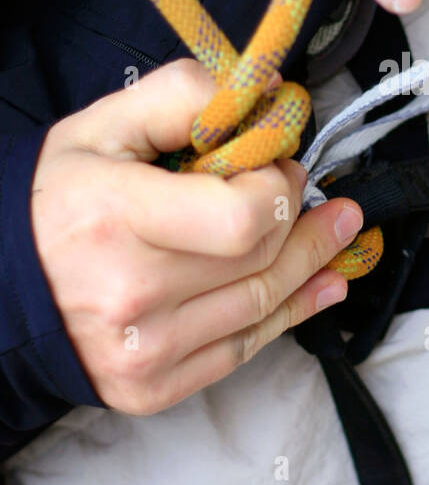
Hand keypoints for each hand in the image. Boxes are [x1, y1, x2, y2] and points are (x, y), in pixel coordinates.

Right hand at [31, 61, 362, 415]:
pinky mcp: (151, 387)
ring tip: (338, 232)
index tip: (277, 166)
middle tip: (322, 195)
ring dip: (314, 266)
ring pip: (263, 305)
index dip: (277, 188)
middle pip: (262, 260)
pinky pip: (243, 349)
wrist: (1, 286)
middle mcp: (132, 293)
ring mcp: (143, 350)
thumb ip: (183, 97)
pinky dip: (289, 315)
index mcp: (118, 218)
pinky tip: (320, 287)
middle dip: (305, 221)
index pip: (243, 217)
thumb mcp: (104, 127)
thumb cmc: (57, 201)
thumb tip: (266, 96)